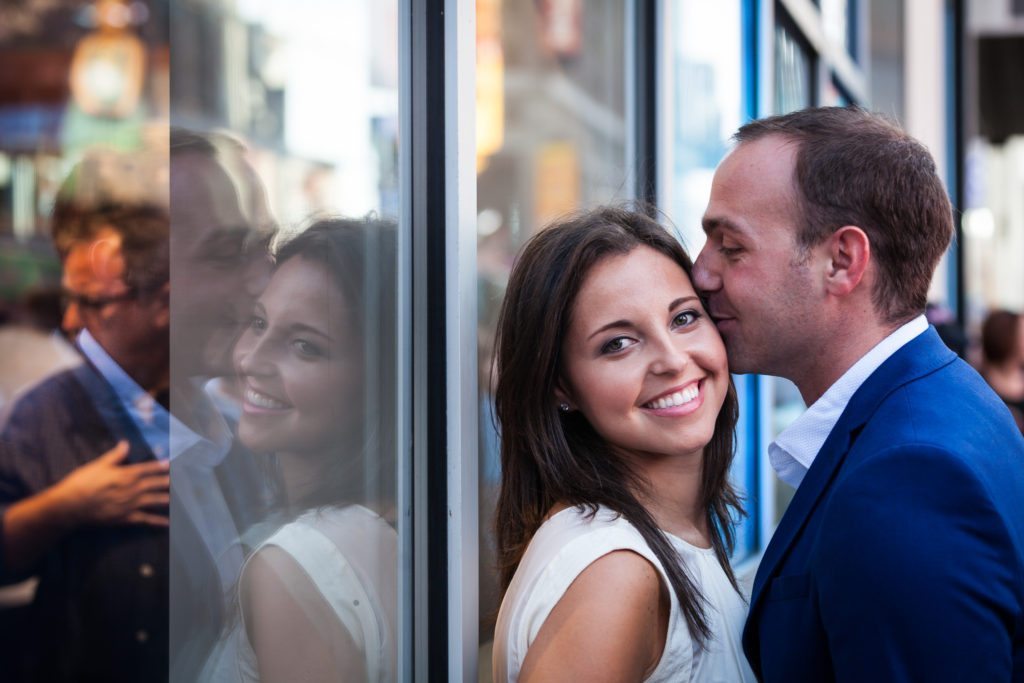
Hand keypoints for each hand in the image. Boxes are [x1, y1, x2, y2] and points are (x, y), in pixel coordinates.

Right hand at [54, 441, 169, 526]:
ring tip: (178, 498)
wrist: (70, 505)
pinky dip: (157, 522)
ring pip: (154, 501)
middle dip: (167, 482)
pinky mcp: (126, 518)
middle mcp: (132, 489)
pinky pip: (145, 520)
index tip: (171, 464)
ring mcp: (130, 504)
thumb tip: (126, 443)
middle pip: (154, 484)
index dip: (160, 466)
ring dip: (166, 499)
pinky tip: (168, 524)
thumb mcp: (98, 464)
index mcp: (126, 474)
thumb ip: (115, 455)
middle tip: (181, 481)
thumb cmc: (82, 482)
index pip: (147, 468)